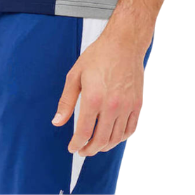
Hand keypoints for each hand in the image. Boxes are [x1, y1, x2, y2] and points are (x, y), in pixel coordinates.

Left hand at [51, 33, 145, 155]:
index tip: (72, 148)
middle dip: (89, 150)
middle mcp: (111, 105)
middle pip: (101, 140)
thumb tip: (57, 122)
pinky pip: (130, 130)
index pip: (84, 133)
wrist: (124, 43)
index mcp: (93, 98)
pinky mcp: (137, 104)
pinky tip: (113, 137)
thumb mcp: (75, 75)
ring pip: (116, 138)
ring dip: (104, 146)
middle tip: (82, 151)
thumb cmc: (98, 56)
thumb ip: (66, 101)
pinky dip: (121, 138)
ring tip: (96, 146)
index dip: (76, 144)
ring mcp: (127, 106)